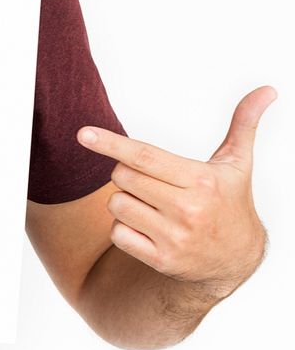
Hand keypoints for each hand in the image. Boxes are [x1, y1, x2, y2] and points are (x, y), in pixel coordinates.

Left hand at [76, 86, 275, 298]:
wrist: (237, 259)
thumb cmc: (230, 202)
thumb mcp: (237, 163)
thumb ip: (244, 123)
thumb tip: (267, 90)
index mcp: (201, 181)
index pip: (144, 156)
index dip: (111, 143)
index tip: (83, 134)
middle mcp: (188, 210)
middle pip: (123, 177)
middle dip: (127, 173)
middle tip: (152, 182)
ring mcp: (174, 237)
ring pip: (116, 204)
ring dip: (125, 201)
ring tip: (153, 206)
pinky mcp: (162, 260)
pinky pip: (117, 234)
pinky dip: (124, 229)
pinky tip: (148, 228)